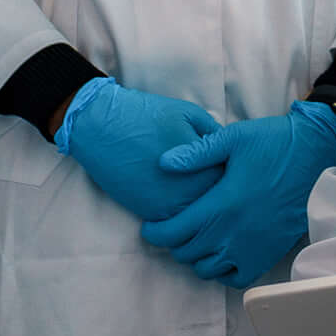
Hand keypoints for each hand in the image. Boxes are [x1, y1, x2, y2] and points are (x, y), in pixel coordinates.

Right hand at [52, 78, 223, 222]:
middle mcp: (192, 191)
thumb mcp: (189, 114)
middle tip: (210, 176)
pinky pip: (175, 221)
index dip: (233, 170)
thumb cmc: (146, 115)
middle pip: (219, 201)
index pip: (234, 178)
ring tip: (188, 183)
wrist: (101, 126)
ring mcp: (171, 206)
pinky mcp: (151, 214)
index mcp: (206, 165)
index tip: (228, 163)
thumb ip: (215, 135)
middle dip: (219, 191)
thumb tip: (230, 151)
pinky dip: (179, 211)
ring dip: (199, 204)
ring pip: (197, 215)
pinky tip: (172, 191)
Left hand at [142, 101, 335, 286]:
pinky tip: (222, 254)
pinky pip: (237, 278)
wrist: (316, 154)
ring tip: (197, 240)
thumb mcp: (232, 138)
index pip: (173, 233)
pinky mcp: (269, 252)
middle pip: (187, 253)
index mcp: (221, 205)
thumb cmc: (275, 143)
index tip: (151, 227)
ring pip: (208, 269)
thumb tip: (164, 163)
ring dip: (196, 257)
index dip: (155, 233)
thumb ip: (196, 154)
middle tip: (174, 228)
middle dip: (173, 243)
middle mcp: (234, 232)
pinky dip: (223, 272)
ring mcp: (252, 246)